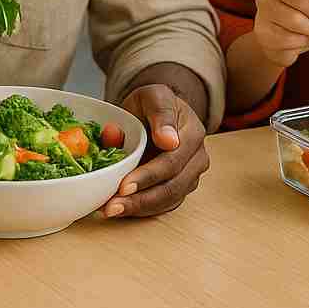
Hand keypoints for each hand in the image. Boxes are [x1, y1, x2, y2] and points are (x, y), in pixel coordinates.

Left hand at [102, 84, 209, 218]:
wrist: (155, 112)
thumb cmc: (151, 104)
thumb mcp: (153, 96)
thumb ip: (160, 113)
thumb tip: (169, 141)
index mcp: (193, 133)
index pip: (172, 161)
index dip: (148, 176)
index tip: (124, 186)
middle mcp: (197, 158)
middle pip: (172, 186)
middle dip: (140, 199)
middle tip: (112, 206)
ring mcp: (191, 175)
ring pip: (168, 200)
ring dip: (139, 208)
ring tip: (111, 210)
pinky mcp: (180, 188)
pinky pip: (164, 205)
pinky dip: (141, 209)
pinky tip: (119, 209)